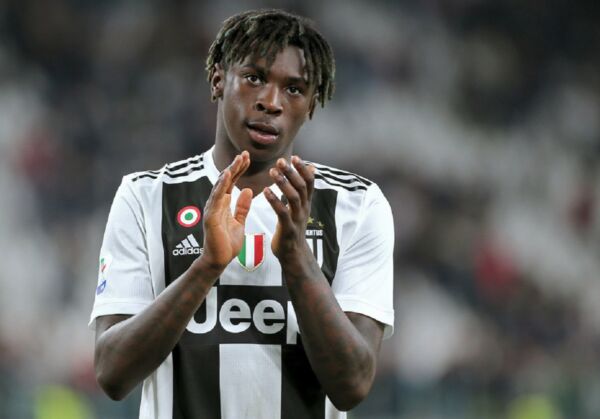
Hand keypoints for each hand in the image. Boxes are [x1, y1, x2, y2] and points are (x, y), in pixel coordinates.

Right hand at [200, 152, 252, 271]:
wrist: (219, 260)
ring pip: (220, 186)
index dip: (239, 170)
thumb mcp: (239, 222)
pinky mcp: (210, 216)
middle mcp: (216, 204)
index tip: (247, 158)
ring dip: (229, 172)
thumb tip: (247, 190)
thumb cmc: (227, 243)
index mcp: (223, 204)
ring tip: (237, 160)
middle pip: (225, 181)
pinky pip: (216, 198)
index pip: (231, 182)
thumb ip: (242, 207)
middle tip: (244, 154)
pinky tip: (227, 175)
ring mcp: (212, 209)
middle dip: (235, 166)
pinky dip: (221, 186)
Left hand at [264, 155, 314, 264]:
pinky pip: (283, 212)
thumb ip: (303, 189)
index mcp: (306, 203)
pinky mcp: (288, 229)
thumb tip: (311, 168)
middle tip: (280, 161)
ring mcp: (297, 219)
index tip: (294, 157)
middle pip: (302, 187)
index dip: (303, 169)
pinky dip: (275, 200)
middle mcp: (304, 209)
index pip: (309, 182)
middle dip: (292, 172)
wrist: (293, 255)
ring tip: (272, 172)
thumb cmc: (293, 228)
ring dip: (283, 183)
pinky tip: (265, 191)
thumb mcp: (300, 207)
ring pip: (294, 197)